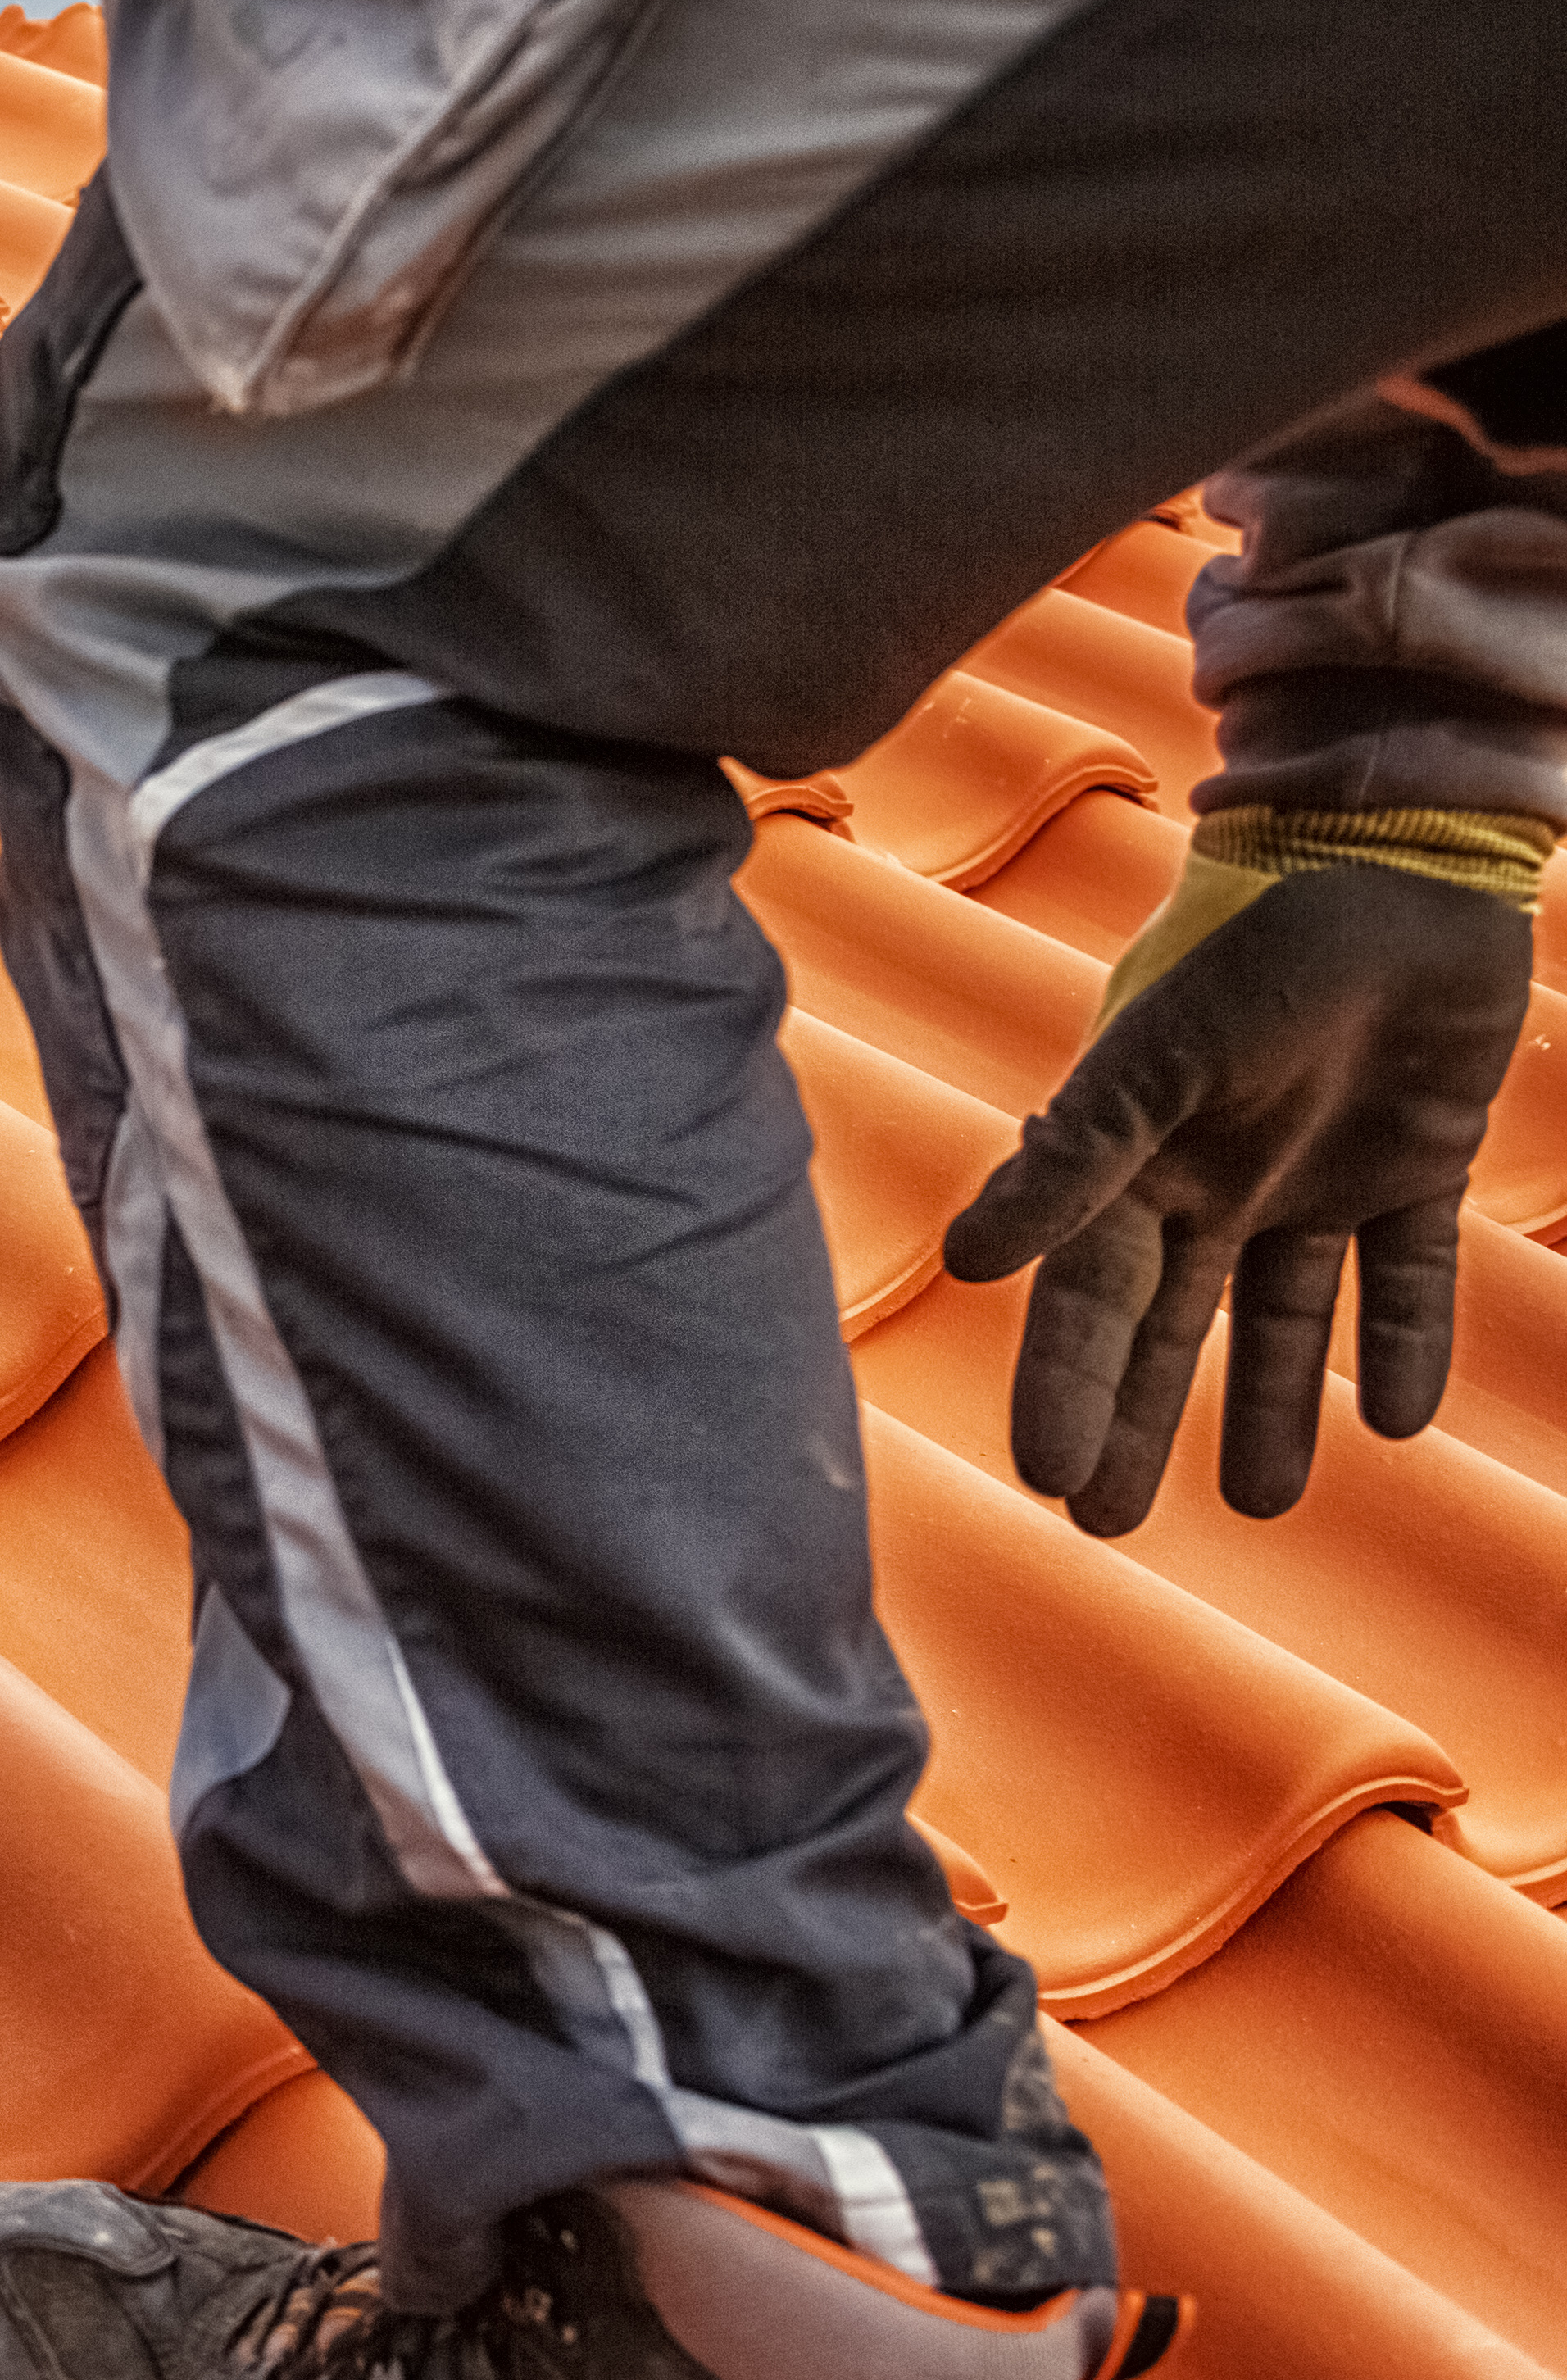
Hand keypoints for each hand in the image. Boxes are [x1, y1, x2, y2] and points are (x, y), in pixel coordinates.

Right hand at [943, 823, 1545, 1533]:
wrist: (1397, 855)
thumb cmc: (1255, 944)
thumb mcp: (1153, 1057)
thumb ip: (1072, 1159)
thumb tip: (966, 1262)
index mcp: (1138, 1157)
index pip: (1089, 1301)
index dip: (1065, 1389)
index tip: (1049, 1483)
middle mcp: (1214, 1177)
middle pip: (1168, 1327)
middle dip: (1138, 1422)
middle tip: (1107, 1523)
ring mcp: (1314, 1174)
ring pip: (1283, 1317)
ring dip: (1273, 1408)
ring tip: (1268, 1503)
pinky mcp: (1413, 1163)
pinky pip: (1405, 1274)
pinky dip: (1402, 1342)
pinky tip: (1397, 1420)